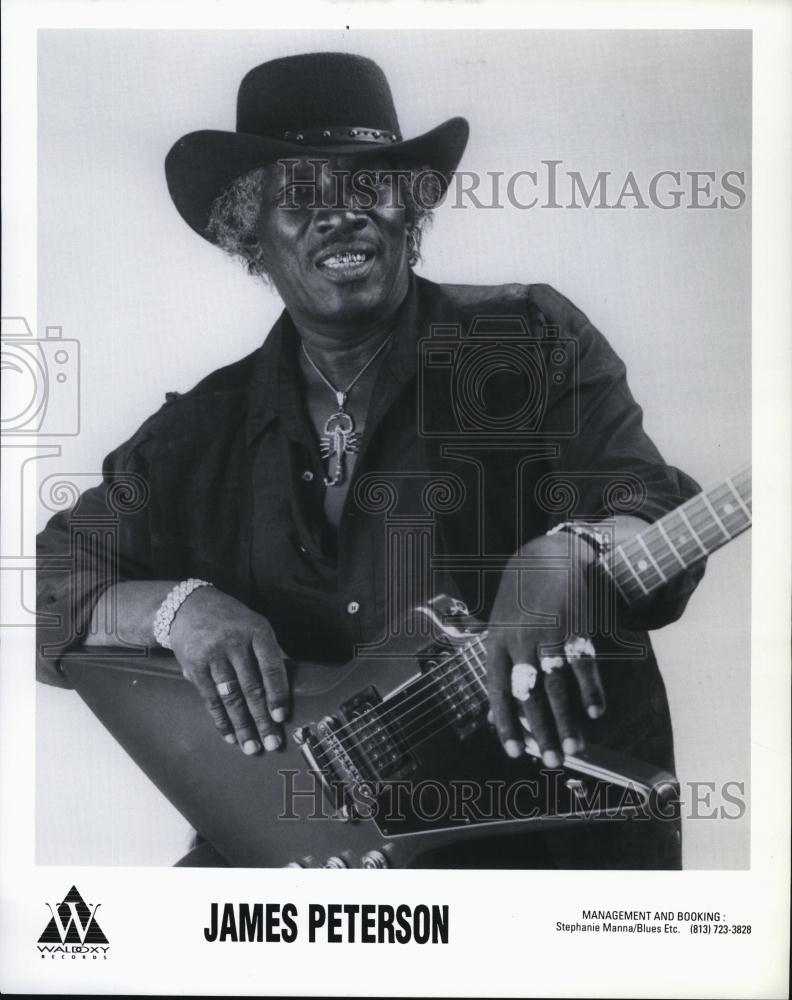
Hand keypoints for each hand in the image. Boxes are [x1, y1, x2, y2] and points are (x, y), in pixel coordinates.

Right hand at [168, 587, 288, 755]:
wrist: (187, 607)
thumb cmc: (231, 620)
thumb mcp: (256, 625)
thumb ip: (273, 651)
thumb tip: (294, 678)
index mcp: (257, 631)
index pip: (272, 667)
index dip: (278, 694)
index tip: (282, 717)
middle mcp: (235, 642)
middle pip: (252, 687)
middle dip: (262, 719)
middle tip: (272, 744)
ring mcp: (213, 655)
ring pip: (231, 697)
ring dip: (243, 726)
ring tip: (252, 747)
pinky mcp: (194, 666)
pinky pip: (211, 699)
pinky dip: (221, 720)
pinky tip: (231, 735)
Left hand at [485, 531, 605, 766]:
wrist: (551, 554)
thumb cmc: (523, 595)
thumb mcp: (502, 623)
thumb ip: (502, 661)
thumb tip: (500, 709)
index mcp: (497, 642)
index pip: (498, 690)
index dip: (506, 723)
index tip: (515, 752)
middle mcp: (520, 641)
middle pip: (530, 694)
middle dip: (542, 731)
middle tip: (552, 761)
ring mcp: (548, 634)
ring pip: (557, 686)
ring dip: (567, 721)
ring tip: (575, 748)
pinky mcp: (576, 626)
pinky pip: (584, 664)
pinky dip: (591, 690)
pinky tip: (596, 712)